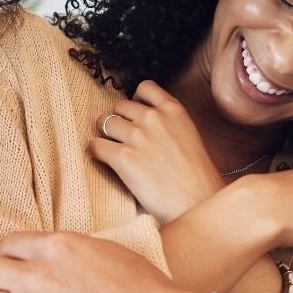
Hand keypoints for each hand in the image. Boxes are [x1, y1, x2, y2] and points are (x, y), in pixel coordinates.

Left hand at [90, 80, 224, 223]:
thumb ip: (168, 123)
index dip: (135, 101)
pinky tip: (105, 162)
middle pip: (120, 106)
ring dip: (105, 135)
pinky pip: (96, 146)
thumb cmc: (196, 178)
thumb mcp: (189, 137)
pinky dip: (97, 153)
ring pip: (104, 122)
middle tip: (122, 139)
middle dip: (119, 120)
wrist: (196, 204)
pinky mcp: (123, 158)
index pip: (145, 88)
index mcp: (174, 110)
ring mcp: (137, 136)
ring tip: (112, 150)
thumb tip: (143, 122)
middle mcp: (154, 118)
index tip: (134, 114)